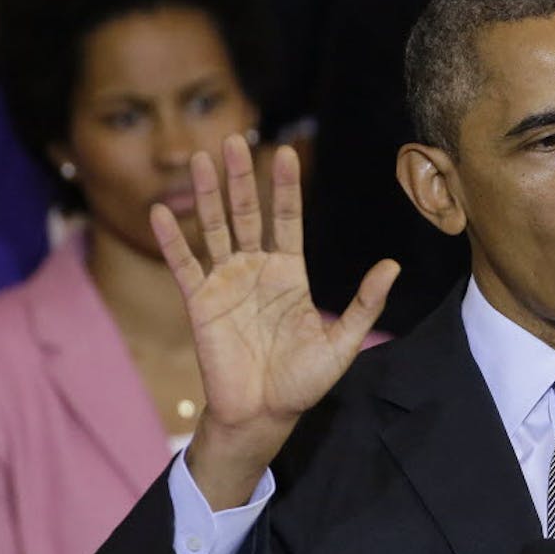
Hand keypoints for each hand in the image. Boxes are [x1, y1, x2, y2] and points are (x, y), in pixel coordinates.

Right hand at [151, 134, 398, 507]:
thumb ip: (365, 303)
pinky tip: (162, 211)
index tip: (286, 152)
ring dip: (207, 195)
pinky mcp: (200, 302)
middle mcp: (256, 270)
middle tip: (233, 138)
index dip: (285, 188)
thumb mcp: (343, 343)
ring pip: (214, 229)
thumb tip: (392, 267)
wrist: (265, 414)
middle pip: (246, 214)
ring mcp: (226, 283)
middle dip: (241, 178)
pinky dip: (172, 239)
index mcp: (290, 274)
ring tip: (201, 159)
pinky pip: (183, 265)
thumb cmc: (304, 382)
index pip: (287, 219)